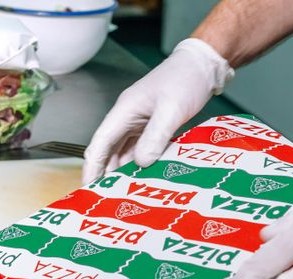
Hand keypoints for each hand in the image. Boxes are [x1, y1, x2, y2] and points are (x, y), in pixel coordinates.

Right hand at [82, 38, 233, 182]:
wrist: (204, 65)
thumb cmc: (186, 79)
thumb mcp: (171, 109)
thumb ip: (155, 136)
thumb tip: (141, 162)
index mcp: (124, 110)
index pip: (99, 143)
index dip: (92, 167)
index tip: (88, 188)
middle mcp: (127, 117)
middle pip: (108, 150)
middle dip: (105, 174)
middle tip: (105, 200)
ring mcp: (140, 122)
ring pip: (124, 151)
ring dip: (123, 171)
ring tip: (123, 195)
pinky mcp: (153, 126)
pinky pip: (140, 149)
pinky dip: (140, 164)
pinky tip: (144, 178)